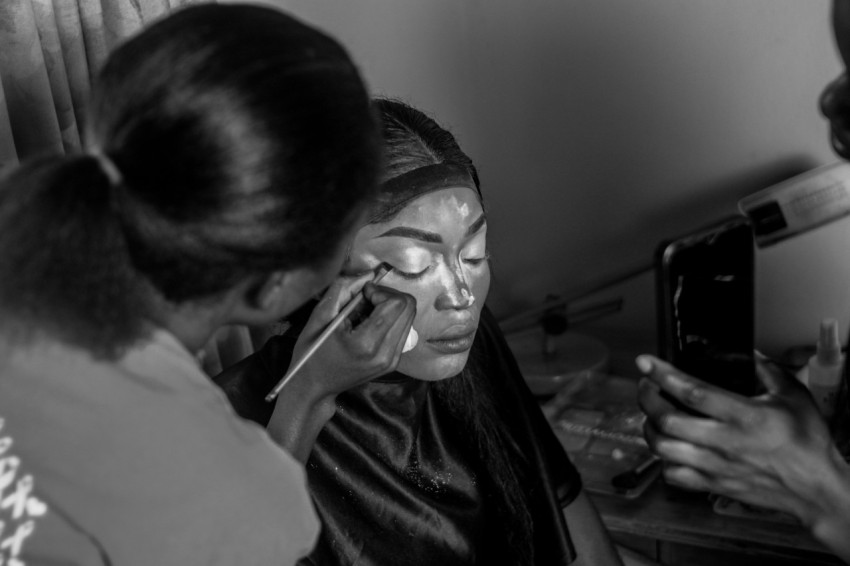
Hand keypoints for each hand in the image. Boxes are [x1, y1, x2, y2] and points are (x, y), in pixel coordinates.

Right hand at [286, 273, 415, 399]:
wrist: (314, 386)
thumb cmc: (312, 351)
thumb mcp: (320, 316)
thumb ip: (343, 289)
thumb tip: (369, 274)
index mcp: (366, 344)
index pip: (395, 303)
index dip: (379, 291)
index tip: (362, 294)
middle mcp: (385, 354)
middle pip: (408, 307)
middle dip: (388, 296)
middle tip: (366, 300)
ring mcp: (391, 360)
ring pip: (409, 317)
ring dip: (390, 307)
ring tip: (366, 313)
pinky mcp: (393, 362)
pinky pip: (403, 329)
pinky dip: (390, 319)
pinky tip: (370, 324)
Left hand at [636, 354, 849, 530]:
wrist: (816, 489)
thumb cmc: (807, 444)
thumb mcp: (793, 396)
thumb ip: (768, 370)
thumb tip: (749, 353)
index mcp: (743, 416)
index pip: (692, 391)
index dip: (663, 375)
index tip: (646, 363)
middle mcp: (724, 441)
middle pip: (668, 420)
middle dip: (648, 399)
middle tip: (646, 387)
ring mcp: (716, 466)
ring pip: (664, 449)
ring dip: (650, 429)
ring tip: (653, 416)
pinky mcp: (714, 485)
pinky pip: (674, 476)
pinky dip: (662, 461)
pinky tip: (669, 448)